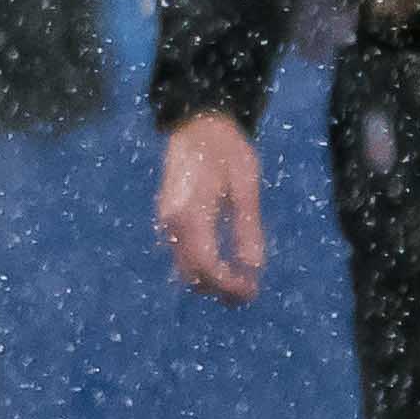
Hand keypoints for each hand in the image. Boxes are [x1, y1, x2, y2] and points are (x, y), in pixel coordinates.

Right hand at [158, 112, 266, 303]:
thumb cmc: (227, 152)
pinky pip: (180, 251)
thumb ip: (248, 229)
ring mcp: (166, 220)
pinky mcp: (168, 216)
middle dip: (218, 289)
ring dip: (208, 279)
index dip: (229, 285)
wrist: (196, 125)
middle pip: (190, 272)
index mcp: (192, 215)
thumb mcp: (246, 188)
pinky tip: (222, 262)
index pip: (207, 266)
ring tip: (239, 282)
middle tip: (248, 293)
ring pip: (183, 264)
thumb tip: (253, 269)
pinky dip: (200, 264)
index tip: (252, 292)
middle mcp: (172, 222)